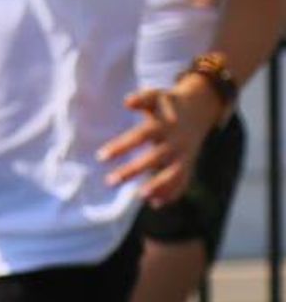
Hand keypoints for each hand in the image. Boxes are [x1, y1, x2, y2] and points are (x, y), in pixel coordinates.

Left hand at [98, 80, 223, 207]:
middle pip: (154, 158)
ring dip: (159, 186)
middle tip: (109, 182)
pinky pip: (183, 181)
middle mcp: (174, 141)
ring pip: (173, 173)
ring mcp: (184, 154)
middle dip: (132, 170)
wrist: (200, 108)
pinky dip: (173, 193)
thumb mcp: (156, 97)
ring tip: (141, 196)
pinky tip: (156, 204)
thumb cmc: (168, 104)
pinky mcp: (189, 163)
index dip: (121, 146)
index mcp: (163, 125)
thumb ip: (142, 99)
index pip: (140, 136)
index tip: (101, 157)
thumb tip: (127, 101)